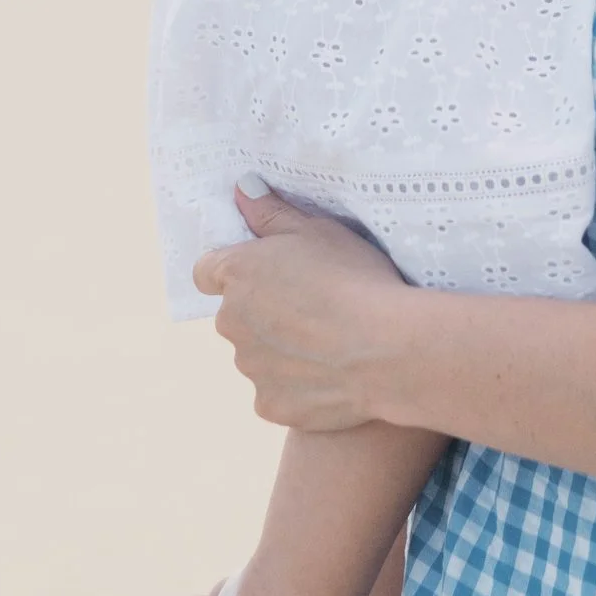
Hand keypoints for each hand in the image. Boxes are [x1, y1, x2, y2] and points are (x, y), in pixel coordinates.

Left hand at [198, 185, 405, 429]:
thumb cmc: (355, 279)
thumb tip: (241, 189)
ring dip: (282, 351)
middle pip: (237, 316)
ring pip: (258, 356)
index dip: (234, 273)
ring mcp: (249, 368)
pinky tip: (333, 377)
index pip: (208, 272)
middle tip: (313, 309)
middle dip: (264, 314)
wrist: (388, 350)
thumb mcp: (317, 231)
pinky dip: (297, 387)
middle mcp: (231, 323)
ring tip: (332, 345)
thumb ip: (271, 213)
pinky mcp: (269, 405)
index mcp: (237, 274)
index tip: (265, 275)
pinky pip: (277, 393)